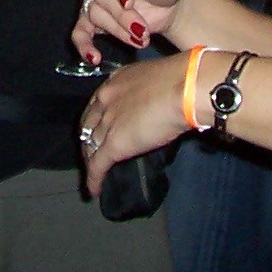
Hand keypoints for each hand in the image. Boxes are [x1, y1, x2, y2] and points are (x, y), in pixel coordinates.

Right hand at [73, 0, 188, 59]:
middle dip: (122, 15)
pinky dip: (84, 45)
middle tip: (143, 30)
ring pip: (94, 13)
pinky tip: (94, 58)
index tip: (129, 1)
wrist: (170, 2)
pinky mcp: (93, 18)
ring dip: (117, 30)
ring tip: (141, 40)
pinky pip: (80, 30)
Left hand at [79, 55, 191, 189]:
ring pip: (91, 145)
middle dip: (88, 140)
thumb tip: (151, 106)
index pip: (96, 105)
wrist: (183, 88)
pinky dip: (94, 179)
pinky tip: (94, 190)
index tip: (98, 129)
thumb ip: (144, 95)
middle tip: (91, 153)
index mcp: (115, 82)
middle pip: (88, 125)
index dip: (95, 120)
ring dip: (91, 161)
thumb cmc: (179, 80)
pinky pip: (98, 165)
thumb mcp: (154, 81)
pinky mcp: (114, 144)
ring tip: (94, 173)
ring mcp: (108, 122)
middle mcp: (105, 100)